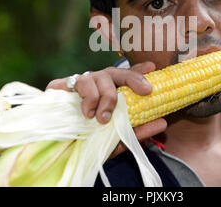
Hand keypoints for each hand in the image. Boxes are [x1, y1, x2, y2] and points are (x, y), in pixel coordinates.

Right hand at [46, 61, 166, 157]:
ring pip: (97, 76)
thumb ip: (138, 132)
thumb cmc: (90, 143)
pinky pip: (76, 81)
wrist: (58, 152)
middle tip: (145, 92)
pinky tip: (87, 112)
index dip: (139, 70)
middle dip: (131, 79)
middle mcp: (95, 86)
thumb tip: (162, 122)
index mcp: (110, 94)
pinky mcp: (59, 87)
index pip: (126, 77)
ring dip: (104, 96)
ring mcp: (79, 85)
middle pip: (115, 72)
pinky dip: (86, 95)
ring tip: (102, 117)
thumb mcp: (117, 141)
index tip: (153, 68)